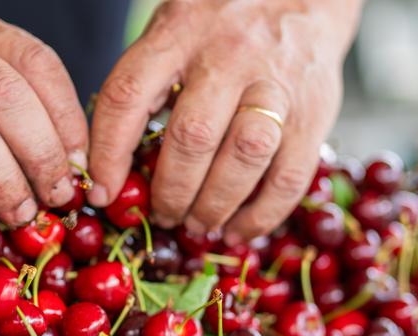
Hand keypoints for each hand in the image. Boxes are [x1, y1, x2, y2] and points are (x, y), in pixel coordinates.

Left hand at [88, 0, 360, 243]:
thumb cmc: (223, 25)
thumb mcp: (174, 31)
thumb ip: (147, 87)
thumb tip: (116, 171)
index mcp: (179, 32)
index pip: (128, 97)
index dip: (108, 154)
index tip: (102, 194)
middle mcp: (229, 54)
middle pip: (193, 136)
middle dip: (171, 191)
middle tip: (163, 214)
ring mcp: (277, 83)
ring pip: (244, 157)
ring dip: (215, 205)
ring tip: (198, 224)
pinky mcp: (316, 111)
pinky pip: (289, 176)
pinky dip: (261, 215)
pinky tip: (238, 230)